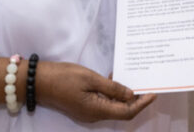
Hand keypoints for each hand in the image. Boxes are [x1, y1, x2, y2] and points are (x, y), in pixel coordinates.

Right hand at [38, 62, 155, 122]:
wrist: (39, 81)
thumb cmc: (64, 77)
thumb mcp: (91, 79)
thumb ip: (112, 88)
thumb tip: (130, 95)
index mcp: (97, 110)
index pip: (126, 112)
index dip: (142, 103)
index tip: (154, 92)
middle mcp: (94, 115)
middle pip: (121, 111)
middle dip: (136, 100)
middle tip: (147, 84)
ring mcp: (88, 112)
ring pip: (113, 107)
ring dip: (124, 96)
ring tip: (134, 79)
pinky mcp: (83, 106)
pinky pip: (103, 102)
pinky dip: (112, 93)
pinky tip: (115, 79)